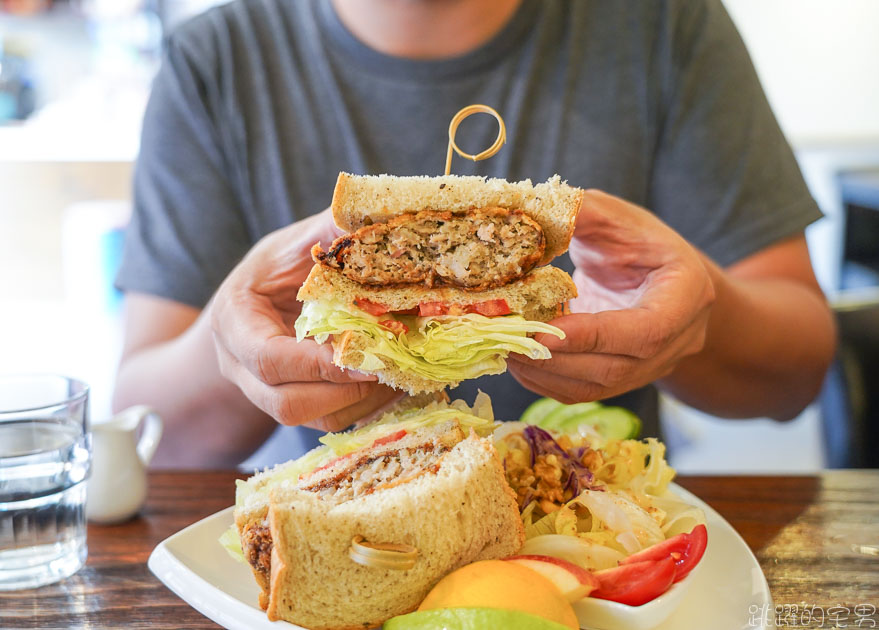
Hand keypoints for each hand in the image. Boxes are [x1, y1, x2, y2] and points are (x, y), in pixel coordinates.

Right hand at [210, 209, 402, 430]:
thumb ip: (328, 235)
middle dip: (342, 390)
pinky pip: (328, 422)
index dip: (317, 364)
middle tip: (392, 366)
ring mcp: (264, 393)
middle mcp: (241, 367)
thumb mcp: (293, 243)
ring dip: (360, 402)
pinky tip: (397, 383)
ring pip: (309, 420)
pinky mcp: (295, 405)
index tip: (366, 356)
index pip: (267, 358)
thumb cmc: (275, 269)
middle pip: (284, 402)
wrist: (256, 301)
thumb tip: (376, 220)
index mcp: (234, 323)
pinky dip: (366, 407)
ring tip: (402, 375)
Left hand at [508, 190, 715, 402]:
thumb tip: (530, 213)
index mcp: (687, 296)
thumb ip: (582, 214)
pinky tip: (516, 358)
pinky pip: (582, 391)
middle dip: (557, 358)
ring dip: (544, 372)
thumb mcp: (615, 216)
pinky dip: (544, 379)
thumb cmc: (638, 240)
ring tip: (503, 348)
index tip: (545, 332)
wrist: (656, 273)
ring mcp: (651, 367)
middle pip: (617, 368)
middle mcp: (677, 341)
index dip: (595, 336)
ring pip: (596, 386)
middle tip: (507, 339)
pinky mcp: (622, 378)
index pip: (647, 331)